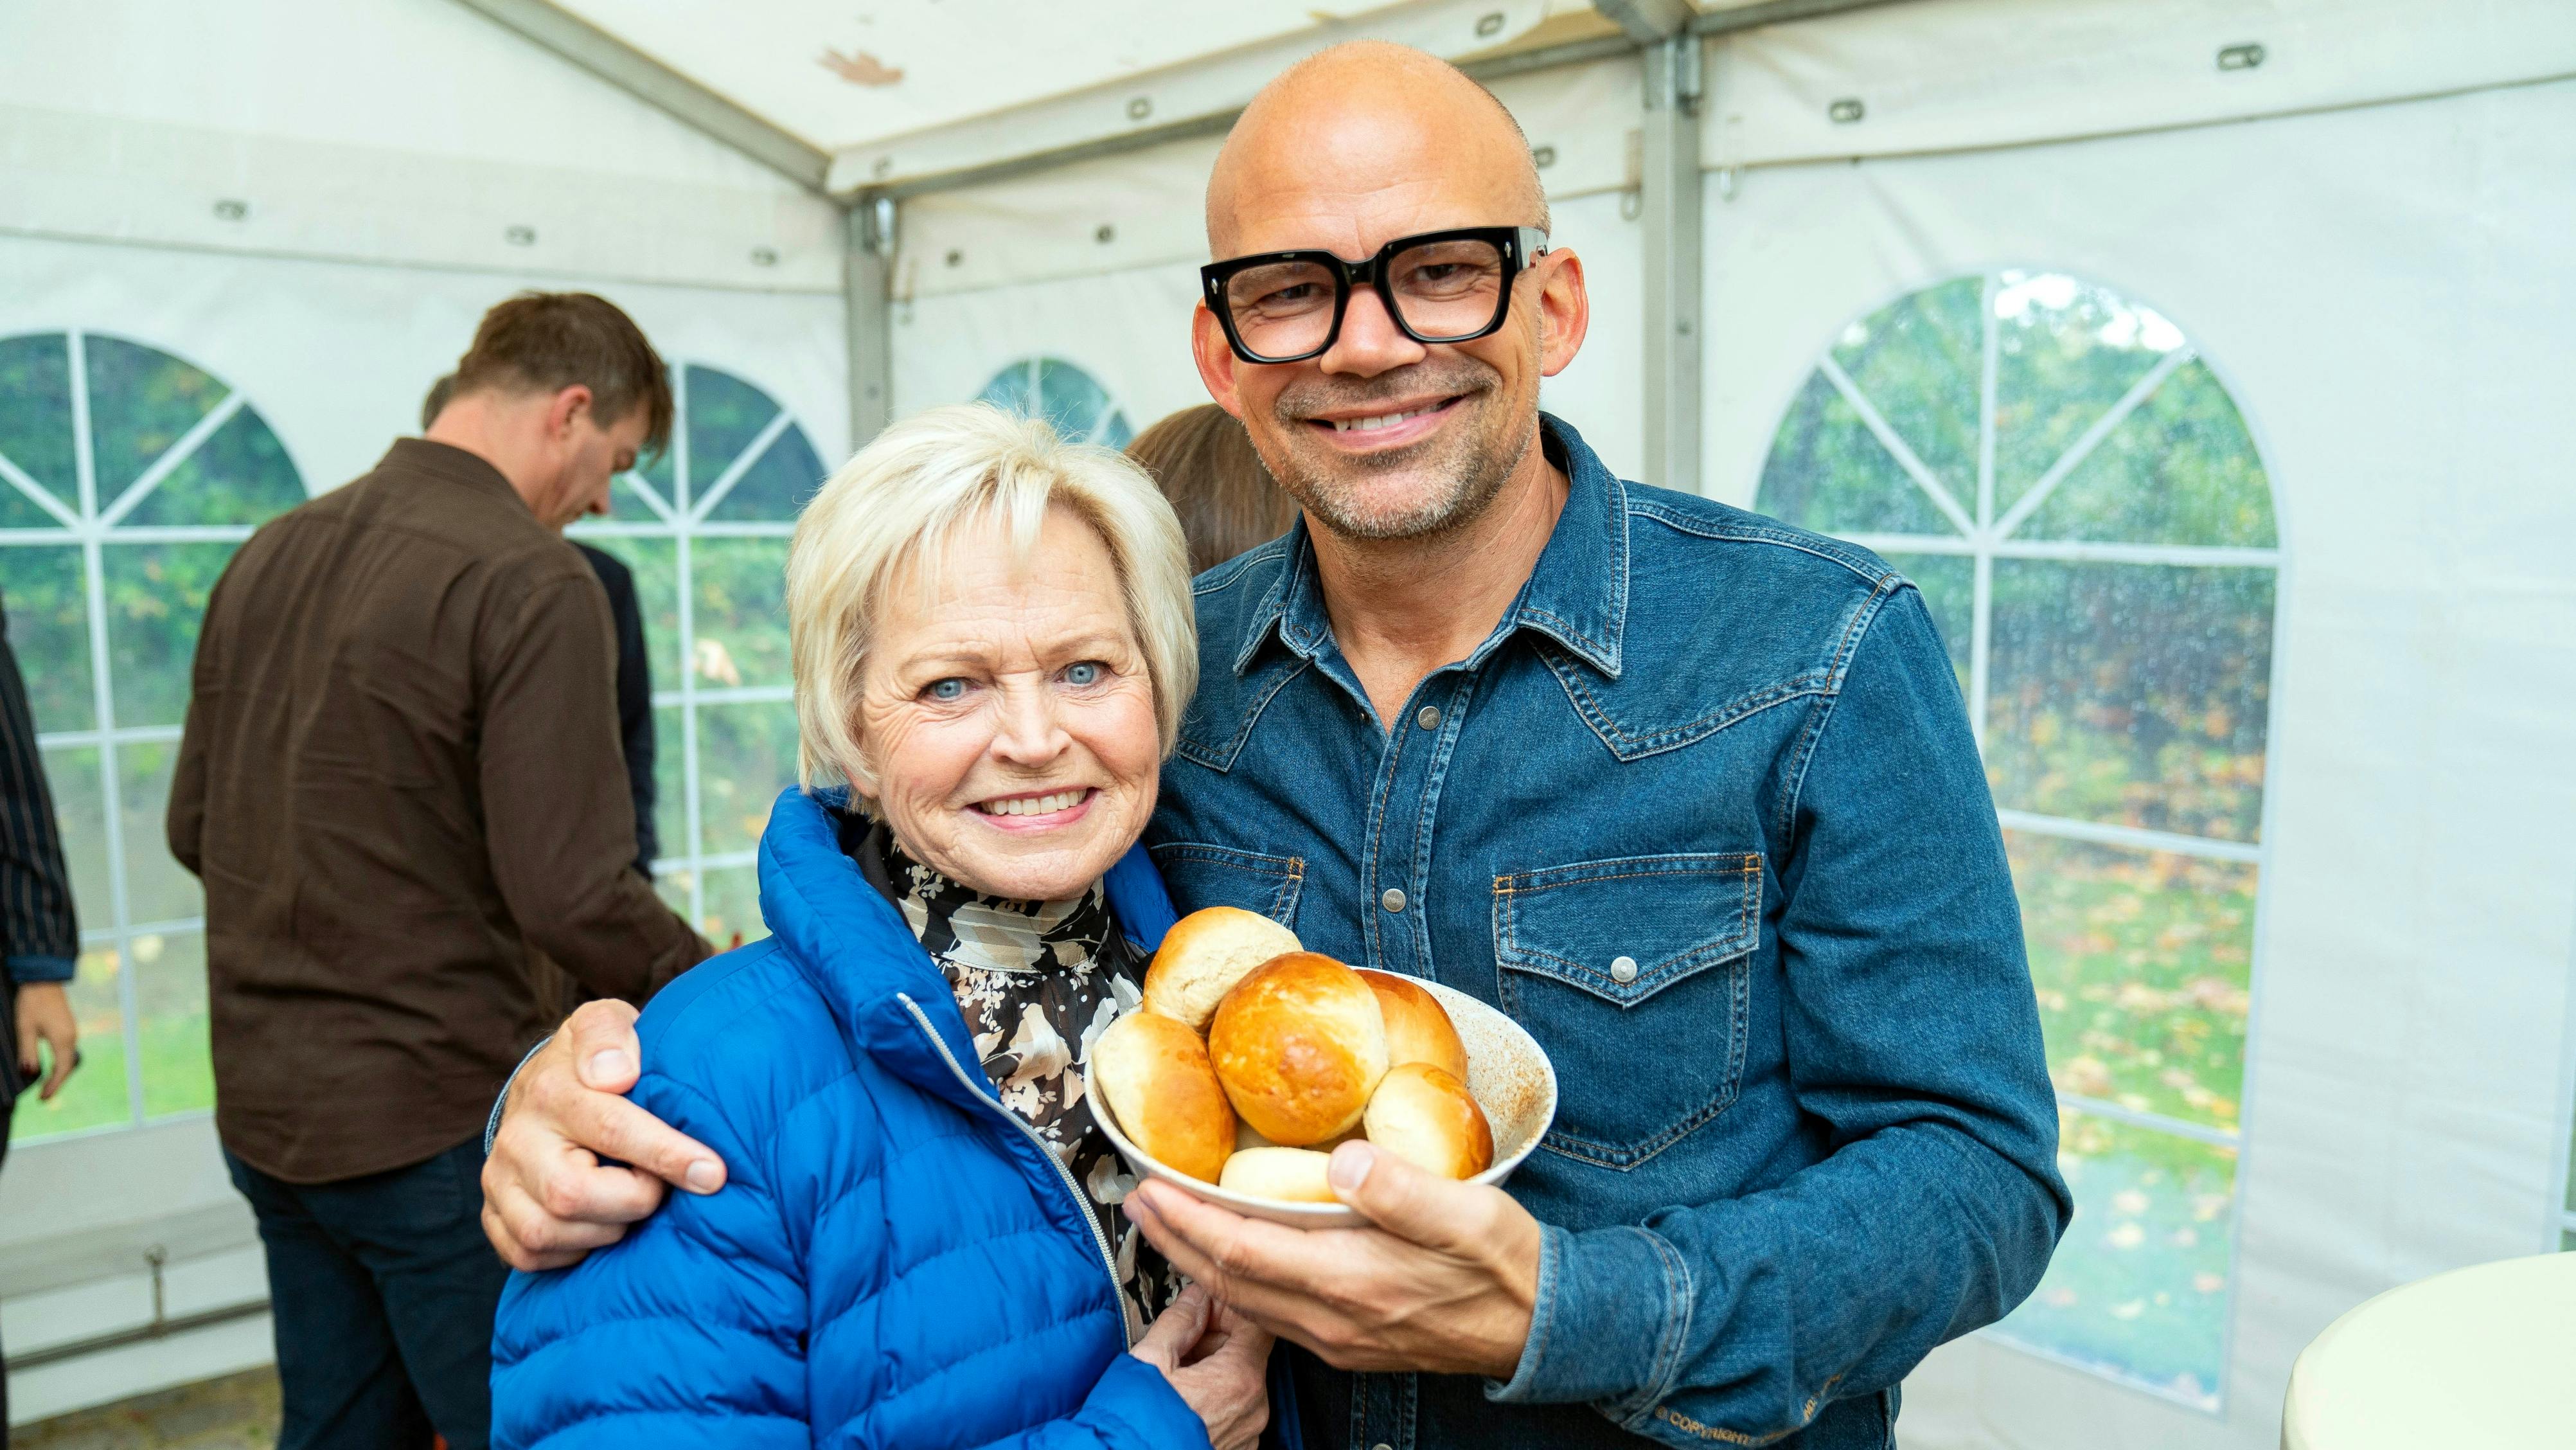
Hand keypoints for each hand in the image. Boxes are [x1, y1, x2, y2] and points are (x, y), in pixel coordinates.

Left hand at [14, 983, 76, 1099]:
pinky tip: (50, 1066)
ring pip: (68, 1059)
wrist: (43, 980)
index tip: (42, 1099)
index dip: (52, 1086)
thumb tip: (31, 1073)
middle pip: (68, 1067)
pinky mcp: (67, 1027)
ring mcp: (71, 1032)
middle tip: (44, 1097)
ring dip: (58, 1073)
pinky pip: (67, 1051)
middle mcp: (71, 1037)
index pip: (61, 1070)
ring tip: (46, 1084)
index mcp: (63, 1040)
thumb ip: (28, 1053)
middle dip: (57, 1083)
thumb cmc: (32, 1004)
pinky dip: (60, 1063)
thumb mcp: (25, 1029)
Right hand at [479, 999, 727, 1270]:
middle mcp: (516, 1139)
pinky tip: (599, 1224)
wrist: (546, 1085)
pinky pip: (529, 1255)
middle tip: (659, 1186)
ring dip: (607, 1228)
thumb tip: (616, 1074)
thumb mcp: (607, 1023)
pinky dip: (573, 1250)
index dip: (666, 1155)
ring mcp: (498, 1181)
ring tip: (631, 1202)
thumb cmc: (597, 1059)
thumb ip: (611, 1034)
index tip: (712, 1173)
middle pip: (571, 1195)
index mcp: (551, 1090)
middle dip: (633, 1200)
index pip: (611, 1130)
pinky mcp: (493, 1215)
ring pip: (547, 1232)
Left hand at [1127, 1140, 1540, 1377]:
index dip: (1189, 1220)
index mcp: (1353, 1280)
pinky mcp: (1349, 1340)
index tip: (1151, 1186)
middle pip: (1229, 1281)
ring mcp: (1338, 1336)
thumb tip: (1342, 1160)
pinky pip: (1271, 1314)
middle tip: (1135, 1199)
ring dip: (1198, 1262)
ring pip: (1245, 1301)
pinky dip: (1235, 1282)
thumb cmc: (1505, 1265)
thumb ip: (1400, 1187)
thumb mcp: (1466, 1212)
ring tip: (1167, 1224)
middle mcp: (1333, 1318)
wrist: (1542, 1326)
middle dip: (1175, 1240)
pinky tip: (1230, 1259)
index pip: (1245, 1251)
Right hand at [1132, 1283, 1271, 1449]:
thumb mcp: (1149, 1360)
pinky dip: (1212, 1397)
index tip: (1204, 1303)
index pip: (1256, 1321)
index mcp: (1240, 1380)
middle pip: (1247, 1352)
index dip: (1229, 1306)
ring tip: (1173, 1370)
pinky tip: (1181, 1396)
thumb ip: (1179, 1321)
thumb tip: (1194, 1299)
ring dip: (1211, 1367)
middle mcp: (1254, 1409)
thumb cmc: (1135, 1428)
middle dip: (1215, 1336)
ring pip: (1239, 1382)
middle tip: (1179, 1335)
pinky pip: (1232, 1411)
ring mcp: (1246, 1434)